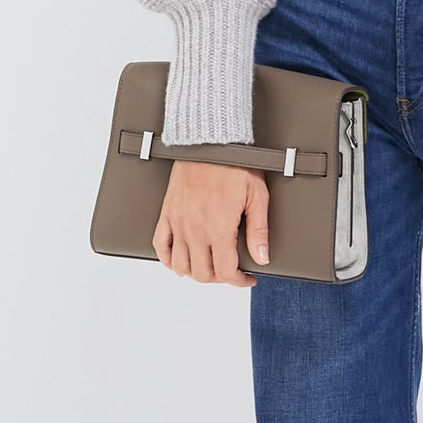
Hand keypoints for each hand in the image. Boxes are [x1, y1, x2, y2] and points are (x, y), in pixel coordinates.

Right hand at [153, 160, 269, 285]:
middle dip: (219, 278)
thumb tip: (262, 258)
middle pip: (202, 274)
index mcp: (218, 227)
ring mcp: (177, 222)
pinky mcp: (167, 213)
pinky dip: (168, 260)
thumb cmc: (234, 164)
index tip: (246, 278)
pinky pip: (160, 246)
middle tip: (230, 271)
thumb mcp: (257, 196)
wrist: (208, 141)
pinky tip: (180, 261)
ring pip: (181, 266)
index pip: (225, 271)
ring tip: (209, 266)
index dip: (239, 281)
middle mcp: (194, 229)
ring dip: (195, 272)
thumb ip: (259, 231)